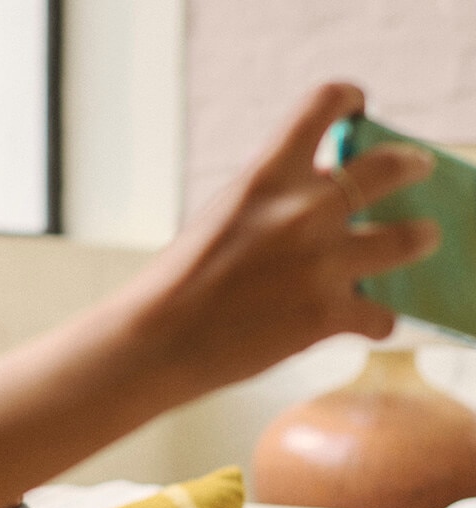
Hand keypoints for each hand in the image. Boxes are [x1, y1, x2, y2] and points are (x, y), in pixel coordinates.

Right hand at [122, 82, 437, 391]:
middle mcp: (302, 212)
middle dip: (412, 164)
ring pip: (410, 239)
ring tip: (417, 240)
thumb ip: (274, 199)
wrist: (156, 342)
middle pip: (391, 166)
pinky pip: (381, 314)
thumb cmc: (178, 281)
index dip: (347, 99)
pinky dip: (372, 320)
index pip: (323, 104)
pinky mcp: (329, 316)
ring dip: (417, 239)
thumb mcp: (222, 217)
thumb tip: (328, 191)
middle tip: (415, 168)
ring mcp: (321, 264)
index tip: (355, 107)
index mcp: (264, 177)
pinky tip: (361, 322)